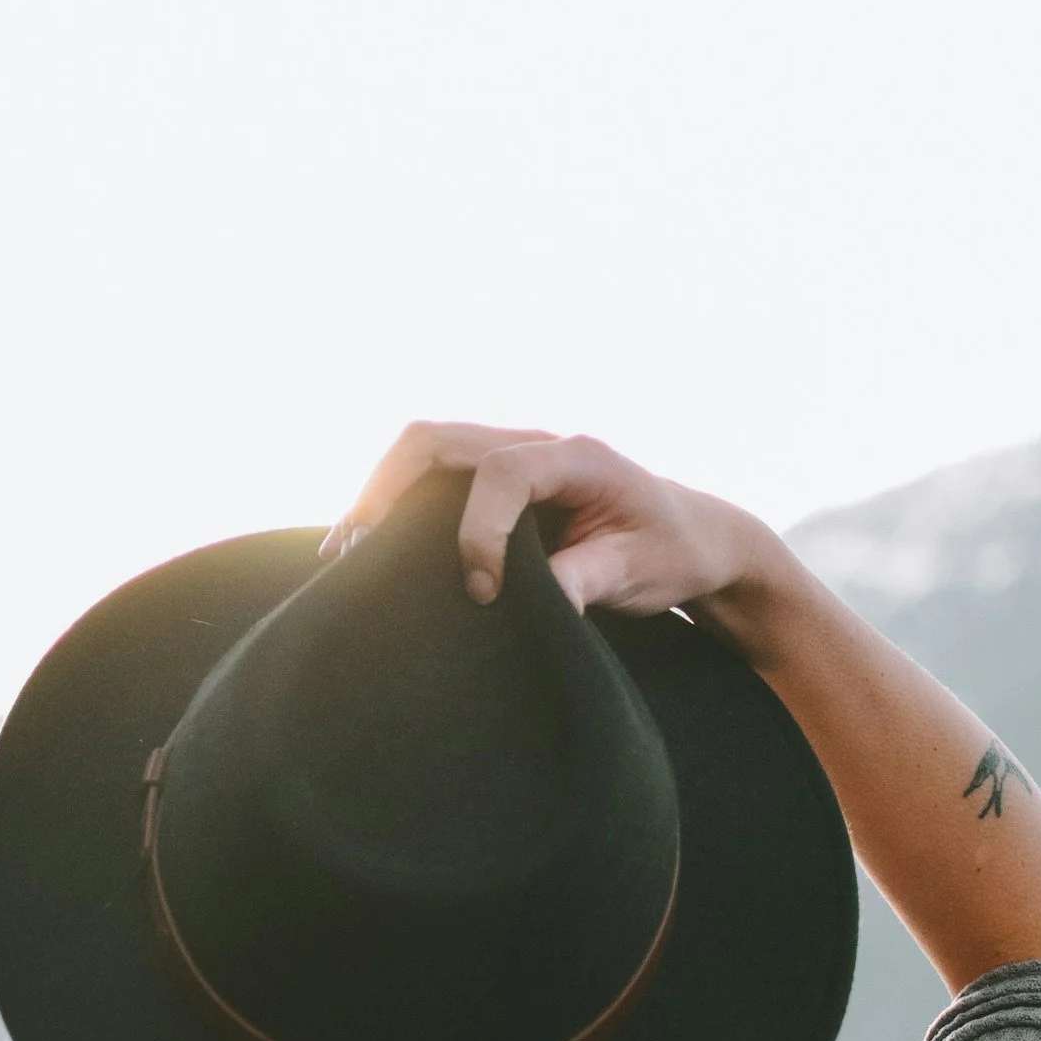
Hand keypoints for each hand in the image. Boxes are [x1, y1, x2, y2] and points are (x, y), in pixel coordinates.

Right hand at [324, 423, 777, 618]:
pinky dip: (397, 506)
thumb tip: (540, 599)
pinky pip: (436, 478)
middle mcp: (538, 445)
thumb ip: (588, 580)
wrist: (695, 539)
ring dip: (381, 494)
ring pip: (426, 453)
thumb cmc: (673, 553)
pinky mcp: (501, 483)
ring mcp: (515, 457)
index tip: (483, 591)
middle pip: (436, 440)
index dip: (477, 531)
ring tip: (345, 552)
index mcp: (578, 456)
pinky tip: (370, 550)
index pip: (500, 473)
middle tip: (353, 548)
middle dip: (386, 489)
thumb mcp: (640, 574)